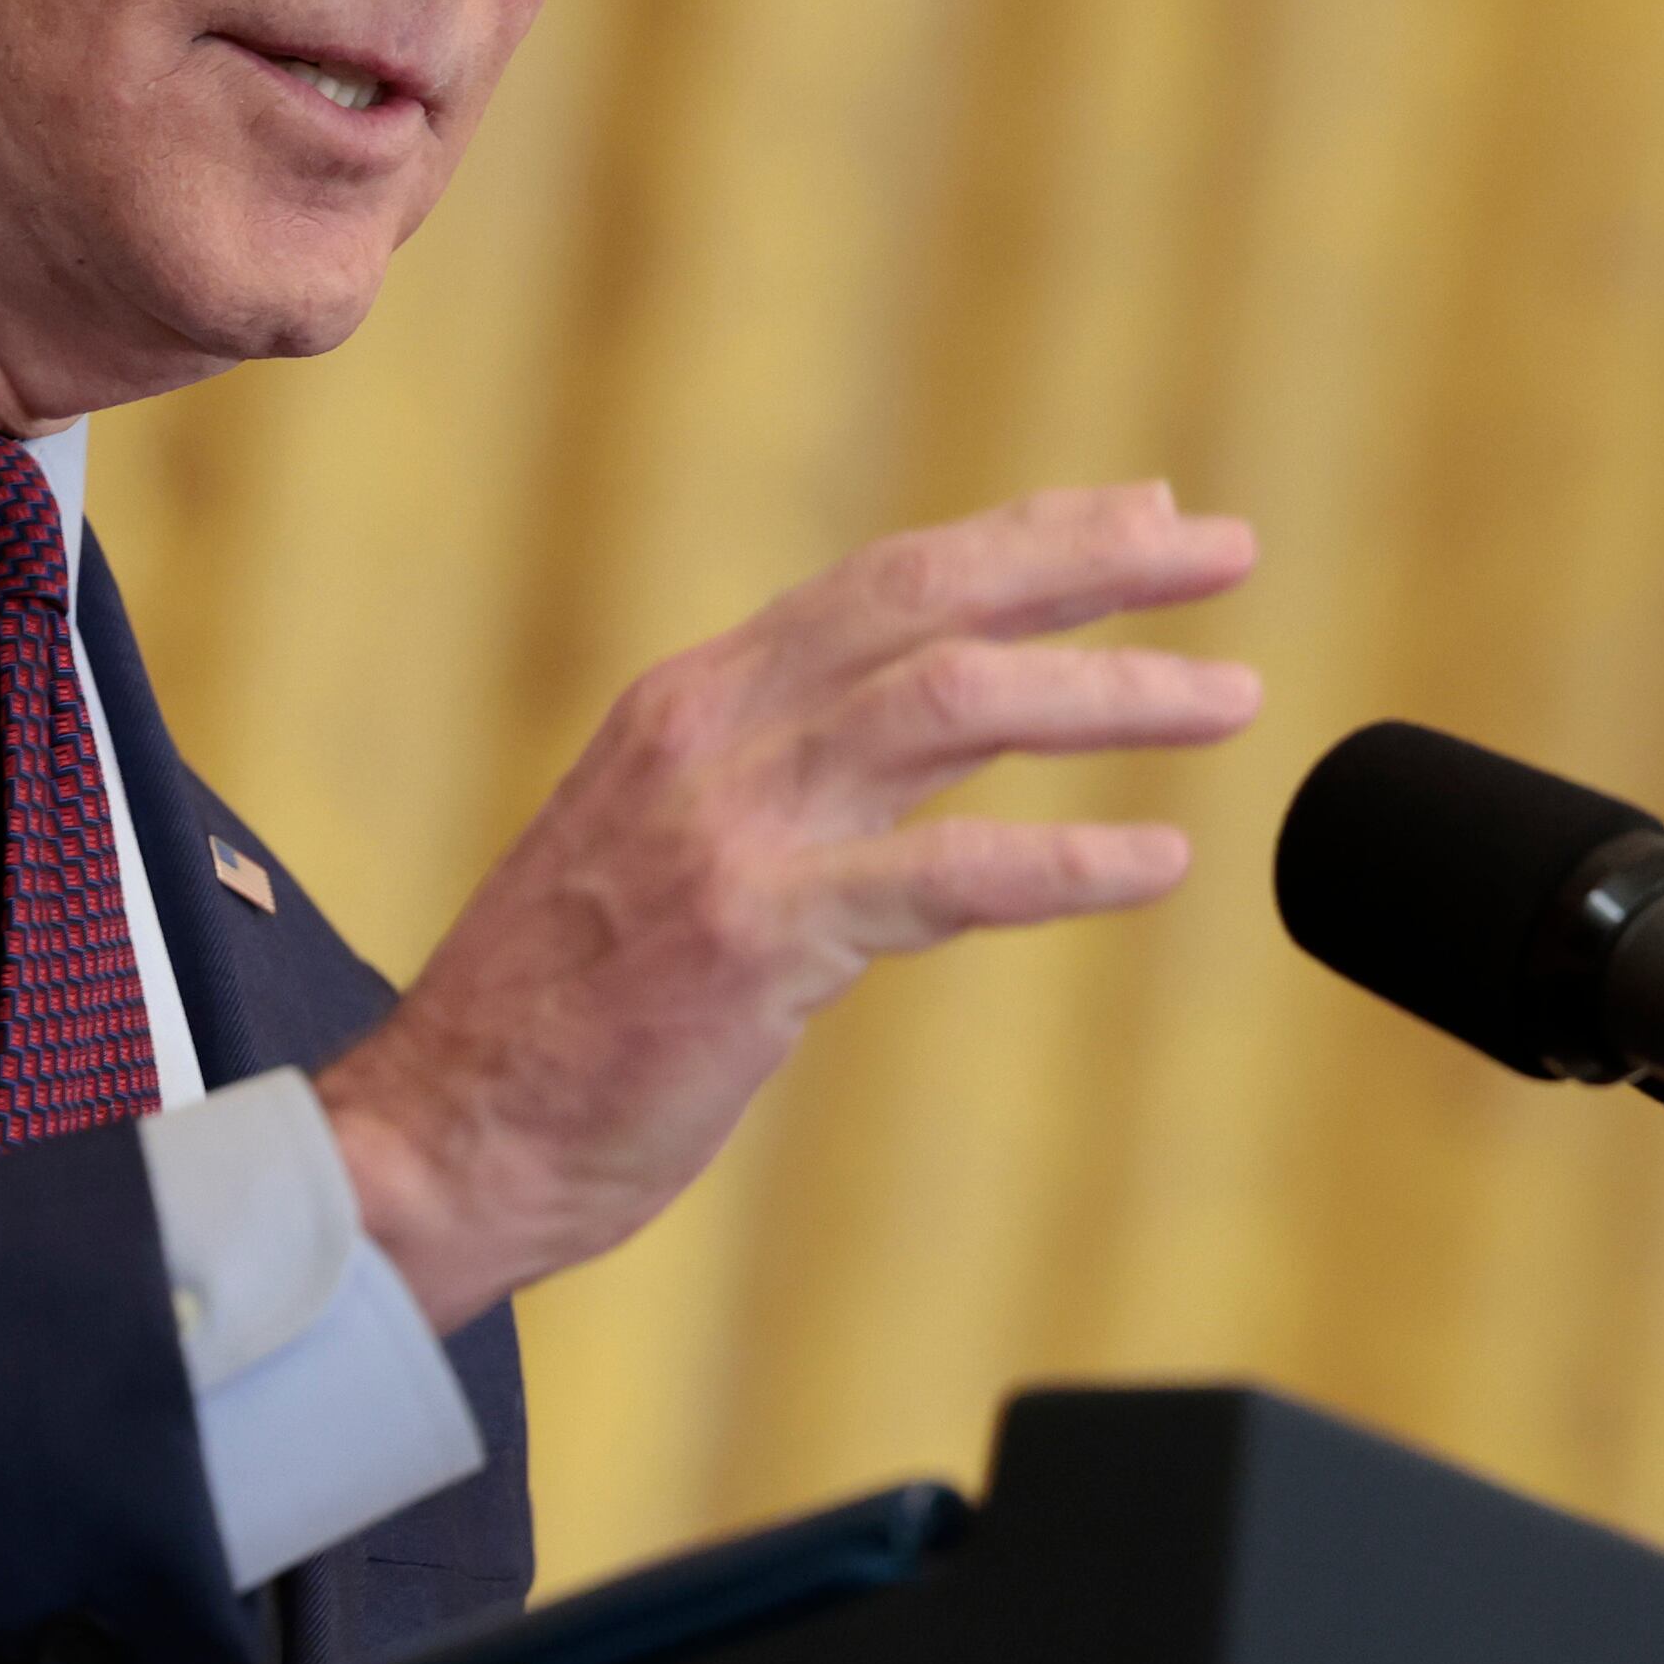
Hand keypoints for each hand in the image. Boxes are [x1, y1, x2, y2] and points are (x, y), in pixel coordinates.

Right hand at [316, 482, 1260, 1331]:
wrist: (432, 1143)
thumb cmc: (552, 1025)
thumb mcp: (654, 849)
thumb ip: (767, 784)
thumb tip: (901, 751)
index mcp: (691, 702)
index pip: (886, 579)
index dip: (1026, 540)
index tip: (1142, 520)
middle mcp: (711, 732)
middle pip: (933, 597)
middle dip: (1094, 562)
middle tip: (1226, 551)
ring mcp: (731, 829)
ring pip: (956, 702)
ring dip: (1112, 691)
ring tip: (1231, 695)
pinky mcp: (755, 937)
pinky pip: (947, 875)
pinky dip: (1069, 862)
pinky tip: (1160, 860)